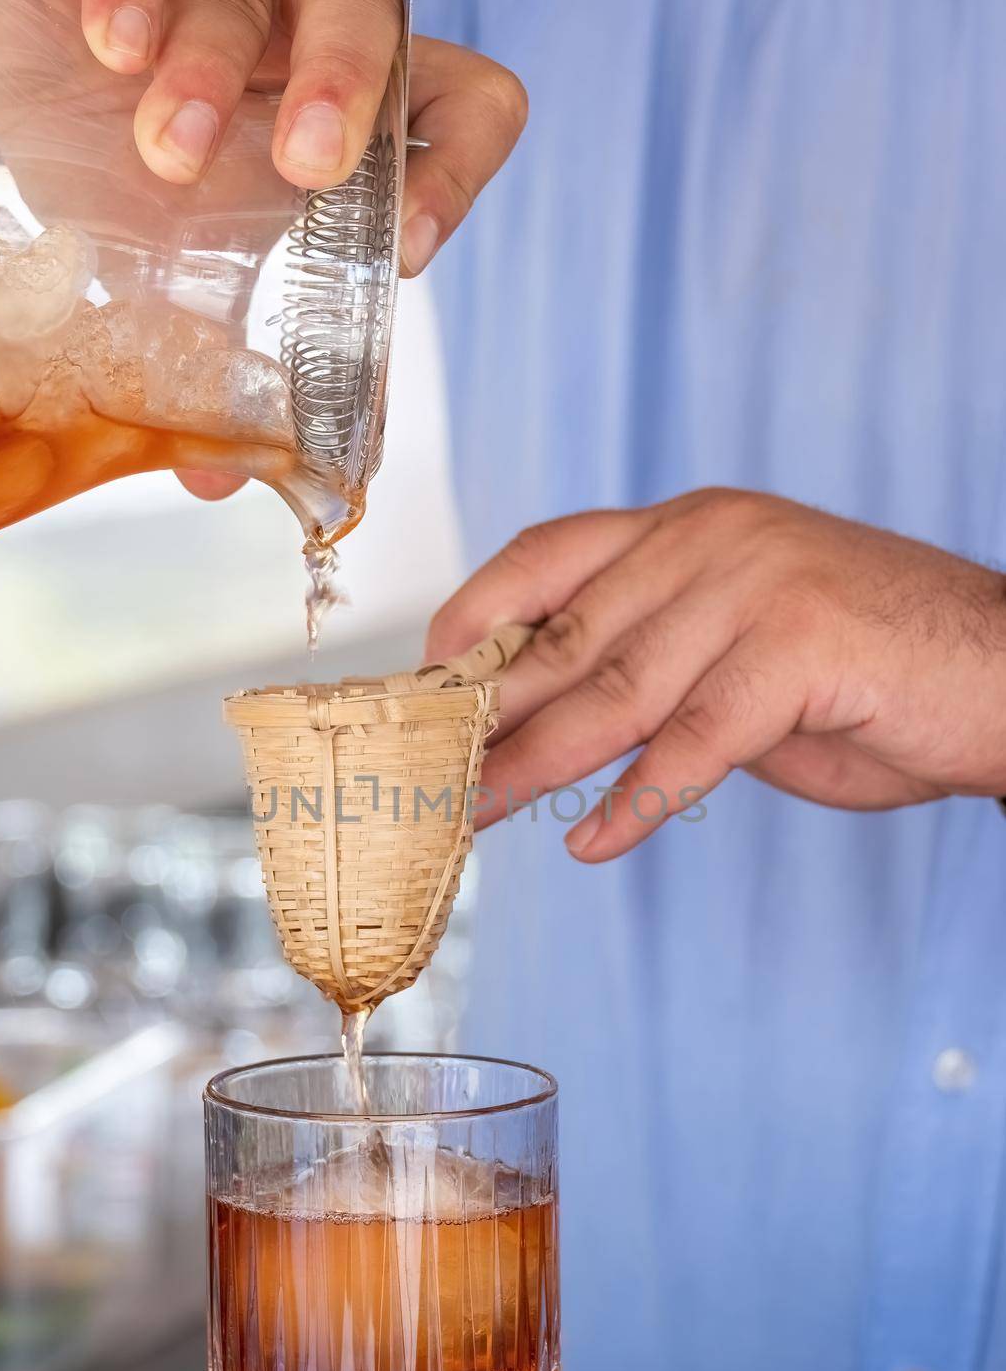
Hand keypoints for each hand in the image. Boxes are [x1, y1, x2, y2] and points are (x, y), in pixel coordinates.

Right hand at [0, 0, 523, 494]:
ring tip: (167, 145)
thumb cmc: (117, 179)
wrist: (12, 81)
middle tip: (300, 165)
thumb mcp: (170, 278)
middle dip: (347, 89)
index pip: (466, 111)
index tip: (405, 246)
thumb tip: (218, 479)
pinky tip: (111, 51)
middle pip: (378, 25)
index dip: (456, 171)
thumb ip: (206, 368)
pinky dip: (146, 6)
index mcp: (356, 128)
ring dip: (220, 65)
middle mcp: (314, 43)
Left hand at [425, 490, 1005, 860]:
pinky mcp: (801, 648)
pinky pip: (696, 740)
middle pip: (565, 637)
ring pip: (614, 689)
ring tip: (477, 817)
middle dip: (485, 717)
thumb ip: (651, 661)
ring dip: (533, 764)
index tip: (423, 686)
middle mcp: (711, 540)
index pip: (545, 556)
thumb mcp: (737, 646)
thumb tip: (543, 715)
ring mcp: (757, 585)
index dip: (472, 620)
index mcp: (687, 528)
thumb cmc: (867, 667)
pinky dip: (640, 800)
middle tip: (425, 778)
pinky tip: (593, 842)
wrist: (1004, 672)